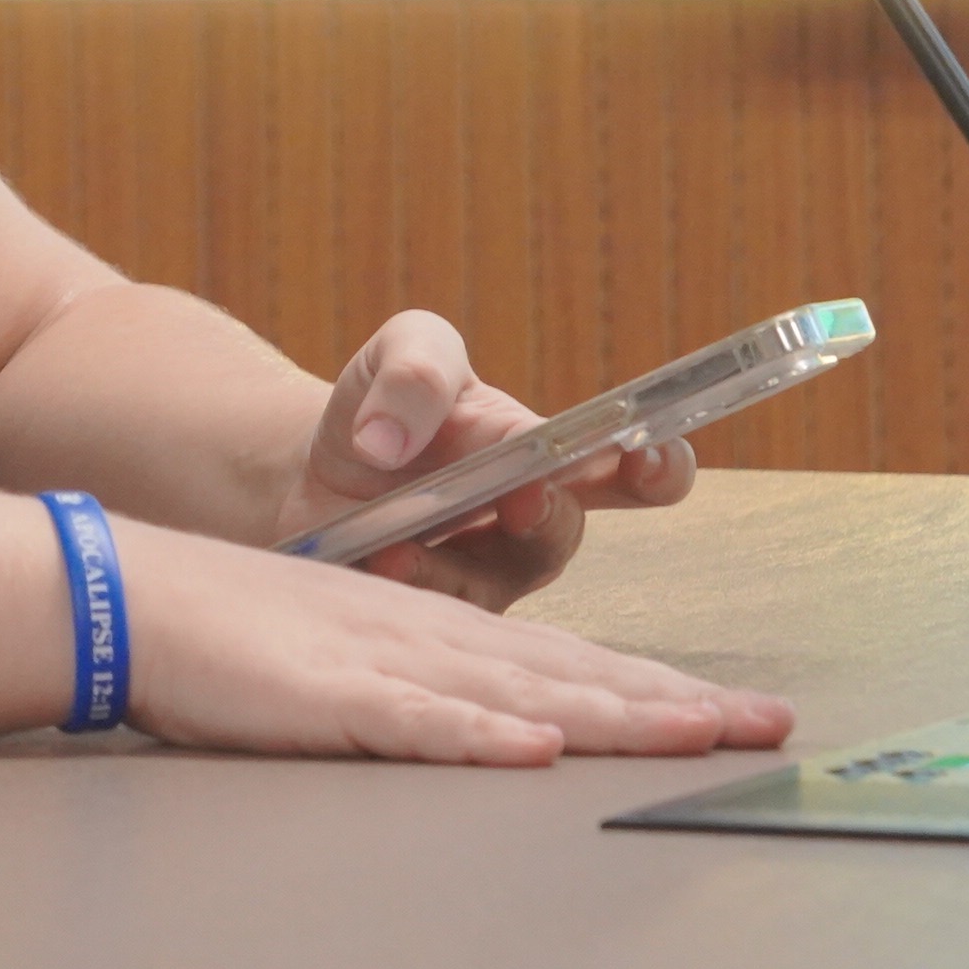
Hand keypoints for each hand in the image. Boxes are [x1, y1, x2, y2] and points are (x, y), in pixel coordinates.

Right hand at [113, 514, 790, 762]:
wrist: (133, 594)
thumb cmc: (231, 636)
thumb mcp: (345, 659)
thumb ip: (418, 694)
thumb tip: (502, 738)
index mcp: (435, 631)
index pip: (568, 665)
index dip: (656, 688)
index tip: (733, 712)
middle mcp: (427, 638)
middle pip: (570, 677)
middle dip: (672, 703)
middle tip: (764, 726)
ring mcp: (381, 662)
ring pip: (518, 695)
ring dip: (612, 716)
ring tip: (694, 733)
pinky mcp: (327, 695)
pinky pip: (413, 720)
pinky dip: (476, 738)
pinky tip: (532, 751)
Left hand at [264, 311, 698, 609]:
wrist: (310, 464)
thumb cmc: (382, 403)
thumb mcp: (401, 352)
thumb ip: (417, 371)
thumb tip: (392, 439)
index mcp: (544, 449)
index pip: (634, 469)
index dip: (658, 468)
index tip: (642, 455)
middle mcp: (529, 519)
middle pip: (564, 532)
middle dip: (545, 515)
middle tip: (522, 493)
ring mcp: (483, 573)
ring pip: (492, 585)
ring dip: (449, 566)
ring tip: (398, 544)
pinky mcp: (431, 611)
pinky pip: (431, 616)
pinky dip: (402, 589)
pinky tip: (373, 560)